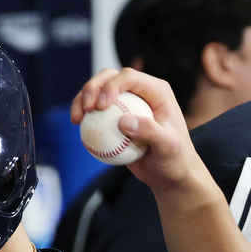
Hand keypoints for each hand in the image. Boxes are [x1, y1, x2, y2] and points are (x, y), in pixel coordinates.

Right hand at [71, 68, 208, 194]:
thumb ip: (149, 132)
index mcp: (156, 90)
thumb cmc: (174, 159)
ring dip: (82, 99)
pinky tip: (78, 126)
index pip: (129, 77)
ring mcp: (126, 103)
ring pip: (98, 90)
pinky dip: (84, 115)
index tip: (100, 107)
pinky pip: (95, 111)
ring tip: (76, 119)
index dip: (110, 86)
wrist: (169, 173)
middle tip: (85, 109)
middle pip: (109, 77)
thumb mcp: (168, 147)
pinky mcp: (115, 116)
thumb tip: (122, 122)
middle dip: (91, 87)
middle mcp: (140, 92)